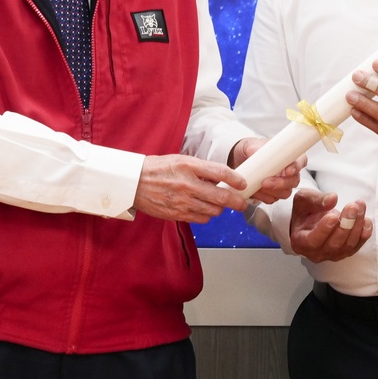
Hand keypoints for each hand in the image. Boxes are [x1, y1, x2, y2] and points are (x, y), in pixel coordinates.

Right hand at [133, 154, 248, 223]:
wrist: (134, 182)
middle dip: (237, 202)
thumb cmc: (158, 168)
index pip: (220, 172)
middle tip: (242, 203)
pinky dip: (207, 215)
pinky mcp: (177, 214)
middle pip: (221, 197)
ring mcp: (182, 201)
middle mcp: (187, 184)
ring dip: (220, 209)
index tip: (243, 184)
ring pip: (213, 211)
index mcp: (189, 166)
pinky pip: (201, 219)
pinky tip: (204, 209)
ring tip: (219, 204)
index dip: (236, 179)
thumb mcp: (181, 159)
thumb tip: (223, 178)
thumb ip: (202, 168)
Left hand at [227, 136, 301, 202]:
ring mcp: (281, 183)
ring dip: (271, 191)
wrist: (240, 161)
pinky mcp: (272, 193)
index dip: (296, 167)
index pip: (300, 161)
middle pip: (294, 181)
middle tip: (266, 182)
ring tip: (258, 186)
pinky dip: (262, 196)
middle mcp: (288, 171)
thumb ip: (254, 147)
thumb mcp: (250, 145)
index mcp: (288, 156)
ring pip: (284, 193)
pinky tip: (254, 190)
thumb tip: (254, 151)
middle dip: (281, 183)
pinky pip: (272, 199)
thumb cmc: (250, 150)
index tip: (287, 171)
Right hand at [289, 190, 371, 262]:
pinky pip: (357, 246)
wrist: (310, 220)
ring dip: (356, 226)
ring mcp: (332, 255)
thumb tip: (333, 198)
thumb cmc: (304, 211)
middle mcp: (316, 253)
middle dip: (345, 224)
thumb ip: (316, 200)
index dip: (324, 229)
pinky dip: (363, 234)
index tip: (333, 216)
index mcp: (301, 241)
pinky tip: (366, 220)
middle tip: (352, 207)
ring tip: (360, 206)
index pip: (313, 240)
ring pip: (347, 245)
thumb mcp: (304, 200)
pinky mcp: (345, 252)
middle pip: (333, 244)